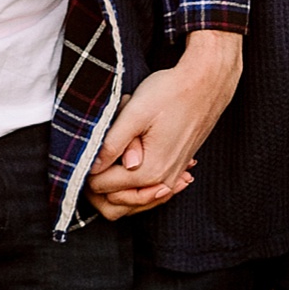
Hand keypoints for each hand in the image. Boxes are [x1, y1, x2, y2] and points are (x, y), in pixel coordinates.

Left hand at [88, 30, 242, 218]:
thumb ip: (112, 143)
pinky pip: (148, 194)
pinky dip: (132, 186)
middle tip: (88, 160)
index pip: (102, 187)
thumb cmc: (170, 93)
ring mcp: (171, 179)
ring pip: (131, 203)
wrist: (206, 84)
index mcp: (149, 170)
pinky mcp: (176, 171)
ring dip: (114, 187)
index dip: (86, 172)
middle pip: (115, 205)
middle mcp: (162, 181)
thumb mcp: (135, 113)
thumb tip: (91, 166)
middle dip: (97, 188)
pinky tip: (125, 166)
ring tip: (107, 158)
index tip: (82, 152)